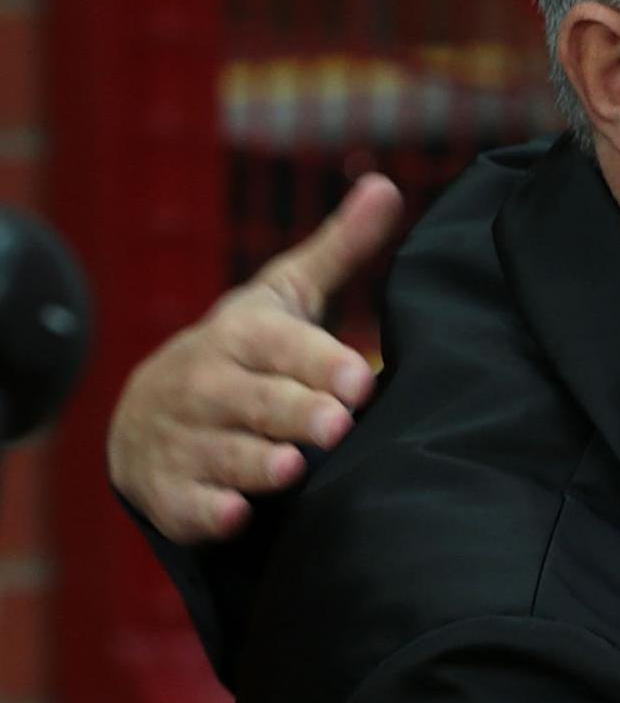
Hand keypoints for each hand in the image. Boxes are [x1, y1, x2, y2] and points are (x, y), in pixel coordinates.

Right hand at [107, 174, 403, 543]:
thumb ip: (339, 249)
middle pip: (255, 401)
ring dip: (257, 463)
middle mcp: (205, 385)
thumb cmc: (244, 352)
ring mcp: (183, 439)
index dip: (319, 362)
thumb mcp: (284, 297)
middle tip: (338, 425)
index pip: (281, 346)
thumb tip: (387, 185)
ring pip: (223, 453)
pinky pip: (186, 504)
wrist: (150, 412)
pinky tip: (234, 517)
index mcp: (240, 336)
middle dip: (296, 412)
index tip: (361, 379)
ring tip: (294, 468)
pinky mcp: (171, 493)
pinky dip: (207, 513)